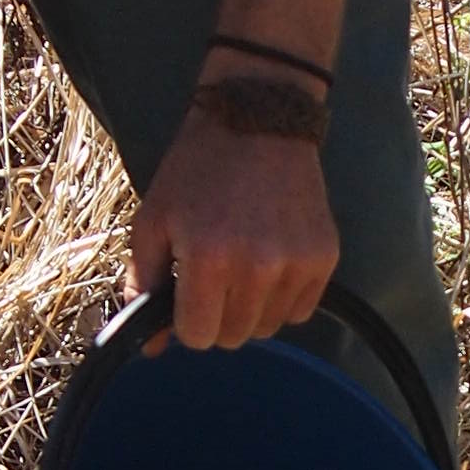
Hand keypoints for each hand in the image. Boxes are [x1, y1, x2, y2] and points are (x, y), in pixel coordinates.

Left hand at [129, 108, 337, 351]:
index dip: (186, 321)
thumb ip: (145, 284)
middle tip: (214, 278)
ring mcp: (296, 262)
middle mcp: (256, 266)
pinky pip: (300, 310)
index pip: (197, 336)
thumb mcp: (154, 220)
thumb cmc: (197, 170)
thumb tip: (152, 348)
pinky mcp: (324, 257)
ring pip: (268, 328)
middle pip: (234, 337)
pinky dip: (282, 298)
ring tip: (242, 267)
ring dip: (250, 310)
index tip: (187, 296)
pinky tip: (270, 262)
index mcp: (207, 257)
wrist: (258, 120)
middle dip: (217, 316)